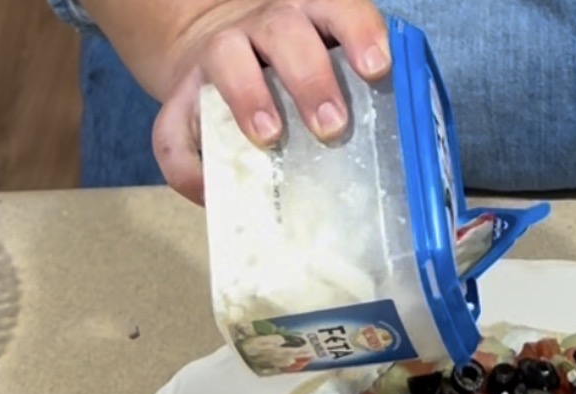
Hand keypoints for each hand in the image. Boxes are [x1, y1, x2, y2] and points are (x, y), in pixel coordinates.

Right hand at [152, 0, 389, 203]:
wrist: (214, 46)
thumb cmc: (296, 71)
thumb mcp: (331, 64)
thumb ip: (363, 96)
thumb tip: (404, 157)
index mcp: (310, 15)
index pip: (338, 9)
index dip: (359, 33)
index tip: (377, 68)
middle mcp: (262, 25)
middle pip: (285, 32)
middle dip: (310, 78)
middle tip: (331, 126)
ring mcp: (217, 55)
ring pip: (226, 59)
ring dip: (248, 97)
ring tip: (269, 137)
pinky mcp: (178, 96)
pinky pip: (171, 129)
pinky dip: (188, 165)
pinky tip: (210, 192)